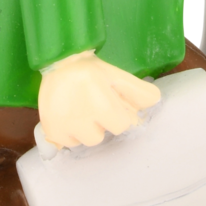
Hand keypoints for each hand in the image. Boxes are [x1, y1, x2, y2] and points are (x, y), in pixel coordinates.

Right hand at [38, 50, 161, 148]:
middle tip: (91, 103)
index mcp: (102, 105)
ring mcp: (64, 126)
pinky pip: (67, 143)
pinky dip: (68, 133)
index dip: (117, 113)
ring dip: (84, 129)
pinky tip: (67, 115)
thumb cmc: (91, 70)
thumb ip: (138, 91)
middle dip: (99, 122)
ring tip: (78, 109)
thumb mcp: (117, 76)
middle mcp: (81, 119)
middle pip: (100, 136)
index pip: (121, 126)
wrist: (59, 61)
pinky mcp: (50, 130)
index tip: (108, 101)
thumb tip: (155, 102)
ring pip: (84, 141)